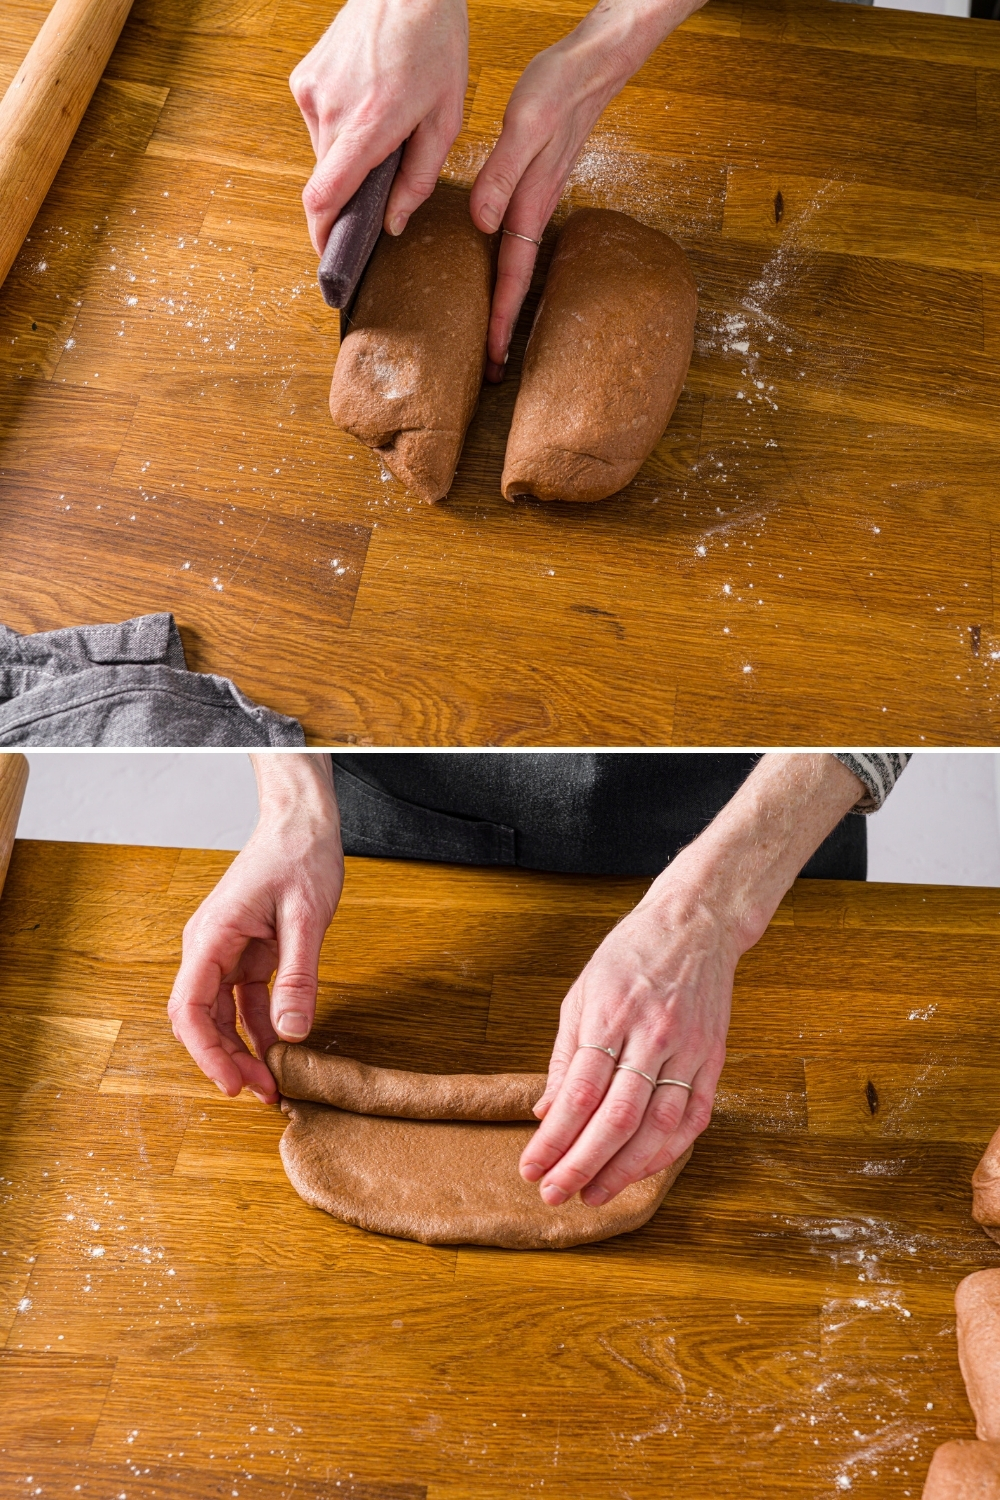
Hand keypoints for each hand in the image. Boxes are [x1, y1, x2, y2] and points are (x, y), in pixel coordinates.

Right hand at [167, 755, 342, 1102]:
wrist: (302, 822)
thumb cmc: (300, 855)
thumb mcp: (307, 918)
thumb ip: (298, 976)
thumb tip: (291, 1033)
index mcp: (213, 935)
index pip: (190, 1006)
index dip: (207, 1052)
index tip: (231, 1084)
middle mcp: (209, 946)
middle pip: (200, 1019)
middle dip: (226, 1060)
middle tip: (262, 1093)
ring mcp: (225, 950)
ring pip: (221, 1015)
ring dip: (242, 1050)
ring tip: (272, 1084)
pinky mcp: (245, 952)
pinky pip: (244, 1000)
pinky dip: (259, 1027)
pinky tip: (280, 1050)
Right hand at [290, 0, 468, 255]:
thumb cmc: (435, 44)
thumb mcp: (445, 121)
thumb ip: (418, 180)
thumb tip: (393, 223)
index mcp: (367, 126)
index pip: (324, 199)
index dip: (322, 236)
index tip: (329, 256)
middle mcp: (329, 110)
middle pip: (328, 181)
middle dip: (352, 191)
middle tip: (384, 179)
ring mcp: (311, 92)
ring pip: (325, 153)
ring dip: (349, 156)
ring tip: (383, 125)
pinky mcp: (303, 78)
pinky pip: (319, 123)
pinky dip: (341, 128)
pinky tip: (367, 103)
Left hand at [470, 0, 703, 380]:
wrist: (592, 63)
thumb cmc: (560, 87)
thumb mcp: (525, 124)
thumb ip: (501, 173)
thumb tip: (480, 221)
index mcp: (530, 203)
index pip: (514, 275)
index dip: (502, 319)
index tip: (494, 357)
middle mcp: (534, 209)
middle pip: (516, 282)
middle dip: (505, 328)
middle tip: (492, 369)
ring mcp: (535, 200)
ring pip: (517, 265)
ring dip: (506, 304)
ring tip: (493, 338)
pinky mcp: (533, 185)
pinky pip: (516, 241)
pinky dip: (506, 269)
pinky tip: (495, 273)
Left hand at [520, 883, 734, 1206]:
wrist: (695, 923)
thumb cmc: (629, 954)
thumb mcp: (582, 992)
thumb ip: (566, 1056)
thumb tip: (545, 1112)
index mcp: (610, 1015)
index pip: (579, 1093)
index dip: (554, 1140)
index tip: (531, 1168)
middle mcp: (651, 1035)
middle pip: (616, 1119)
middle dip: (582, 1165)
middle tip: (555, 1195)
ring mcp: (688, 1048)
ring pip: (658, 1127)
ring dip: (624, 1170)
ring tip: (595, 1193)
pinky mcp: (714, 1057)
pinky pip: (694, 1117)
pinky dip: (669, 1152)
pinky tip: (643, 1170)